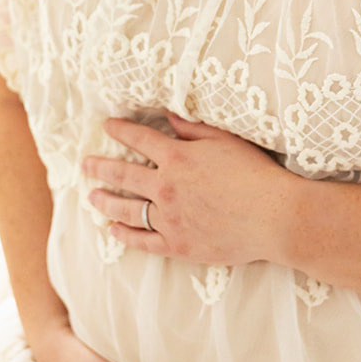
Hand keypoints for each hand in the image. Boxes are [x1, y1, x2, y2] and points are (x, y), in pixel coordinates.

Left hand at [81, 111, 296, 265]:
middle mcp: (166, 187)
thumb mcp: (226, 141)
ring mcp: (169, 219)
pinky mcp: (178, 246)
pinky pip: (143, 240)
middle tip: (86, 164)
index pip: (140, 139)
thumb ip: (194, 128)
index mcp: (177, 157)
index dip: (120, 130)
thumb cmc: (255, 174)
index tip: (107, 125)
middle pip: (124, 174)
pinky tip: (113, 230)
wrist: (274, 216)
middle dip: (101, 167)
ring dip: (106, 201)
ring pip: (127, 208)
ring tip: (92, 197)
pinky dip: (125, 234)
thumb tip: (170, 115)